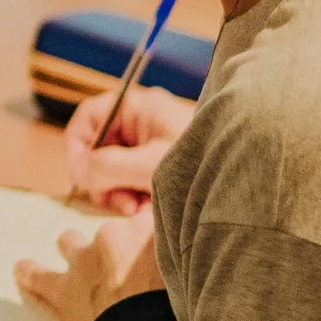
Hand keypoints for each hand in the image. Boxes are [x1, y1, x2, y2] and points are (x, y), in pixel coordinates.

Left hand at [14, 207, 163, 320]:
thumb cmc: (178, 314)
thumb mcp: (190, 273)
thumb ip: (177, 251)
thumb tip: (177, 245)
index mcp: (146, 229)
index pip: (145, 217)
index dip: (147, 236)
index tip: (151, 250)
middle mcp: (112, 236)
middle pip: (112, 233)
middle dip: (117, 250)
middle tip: (131, 276)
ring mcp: (83, 261)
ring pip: (70, 242)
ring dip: (76, 252)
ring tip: (84, 271)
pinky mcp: (63, 289)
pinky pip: (38, 277)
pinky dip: (29, 274)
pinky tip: (20, 268)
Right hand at [65, 85, 196, 214]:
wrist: (243, 183)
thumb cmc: (201, 165)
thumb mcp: (149, 166)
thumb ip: (107, 167)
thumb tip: (77, 172)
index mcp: (140, 108)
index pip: (89, 116)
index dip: (76, 144)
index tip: (77, 174)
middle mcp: (143, 125)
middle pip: (98, 148)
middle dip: (102, 179)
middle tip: (117, 202)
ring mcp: (151, 147)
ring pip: (113, 171)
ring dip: (118, 194)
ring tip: (138, 210)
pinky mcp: (159, 170)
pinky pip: (132, 184)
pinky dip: (135, 199)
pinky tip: (149, 212)